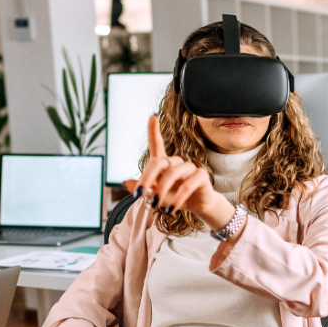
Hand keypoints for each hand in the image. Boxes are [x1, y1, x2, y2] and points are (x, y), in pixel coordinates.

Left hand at [135, 115, 237, 232]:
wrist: (198, 207)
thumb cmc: (176, 197)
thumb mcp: (157, 195)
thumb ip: (144, 188)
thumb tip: (125, 182)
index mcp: (165, 164)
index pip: (158, 144)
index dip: (154, 130)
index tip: (153, 116)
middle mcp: (177, 162)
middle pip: (160, 162)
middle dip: (147, 178)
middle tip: (139, 195)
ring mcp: (190, 168)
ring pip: (173, 174)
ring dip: (161, 190)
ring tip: (156, 205)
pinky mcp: (202, 176)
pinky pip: (187, 185)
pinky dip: (177, 198)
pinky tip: (171, 209)